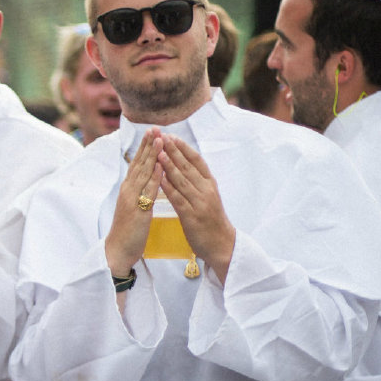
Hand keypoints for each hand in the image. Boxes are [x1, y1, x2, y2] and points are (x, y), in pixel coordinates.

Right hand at [105, 129, 163, 274]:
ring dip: (152, 154)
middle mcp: (128, 190)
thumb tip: (144, 183)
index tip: (152, 133)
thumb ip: (138, 194)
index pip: (137, 164)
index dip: (144, 148)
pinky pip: (148, 190)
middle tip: (155, 127)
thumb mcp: (132, 208)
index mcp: (127, 190)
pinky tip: (161, 165)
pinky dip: (155, 176)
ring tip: (160, 138)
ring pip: (143, 172)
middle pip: (139, 163)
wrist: (117, 250)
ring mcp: (131, 199)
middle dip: (148, 145)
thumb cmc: (127, 232)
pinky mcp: (138, 210)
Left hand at [159, 136, 235, 281]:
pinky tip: (159, 179)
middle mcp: (206, 190)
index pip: (197, 160)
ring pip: (182, 180)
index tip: (171, 136)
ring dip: (169, 166)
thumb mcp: (208, 197)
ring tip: (158, 153)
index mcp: (210, 184)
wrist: (222, 245)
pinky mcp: (192, 217)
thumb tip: (183, 165)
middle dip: (174, 151)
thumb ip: (198, 182)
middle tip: (161, 137)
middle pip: (188, 167)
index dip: (183, 148)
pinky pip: (178, 199)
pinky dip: (168, 188)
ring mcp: (200, 203)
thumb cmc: (212, 220)